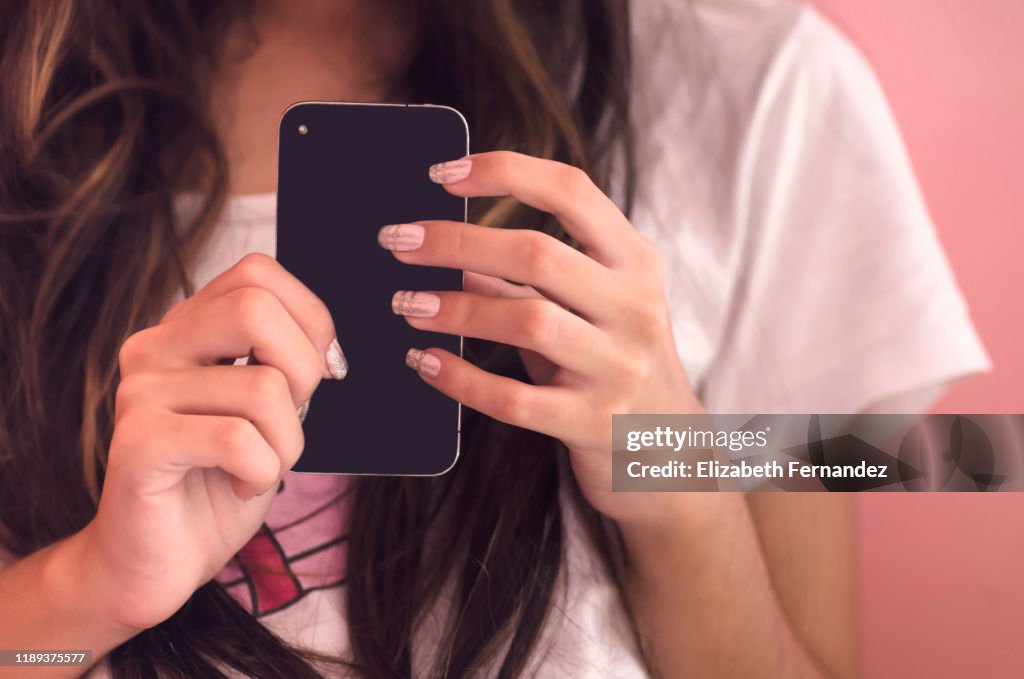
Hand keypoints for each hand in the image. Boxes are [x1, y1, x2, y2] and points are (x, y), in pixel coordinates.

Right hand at [81, 253, 343, 630]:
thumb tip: (326, 350)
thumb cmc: (219, 481)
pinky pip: (237, 439)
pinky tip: (241, 487)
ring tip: (262, 468)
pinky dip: (262, 471)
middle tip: (293, 419)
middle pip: (255, 308)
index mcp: (186, 329)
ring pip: (262, 388)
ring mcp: (140, 392)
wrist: (157, 560)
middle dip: (303, 370)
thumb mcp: (265, 410)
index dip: (308, 317)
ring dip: (288, 443)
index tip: (318, 373)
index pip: (256, 272)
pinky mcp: (137, 442)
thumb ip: (282, 363)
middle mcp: (155, 347)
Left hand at [381, 152, 701, 523]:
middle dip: (456, 240)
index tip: (442, 173)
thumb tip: (452, 245)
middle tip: (397, 241)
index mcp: (636, 263)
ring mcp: (619, 368)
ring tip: (404, 303)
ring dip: (453, 307)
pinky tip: (426, 362)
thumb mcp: (590, 309)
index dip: (504, 171)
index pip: (572, 191)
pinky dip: (461, 378)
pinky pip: (514, 399)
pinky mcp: (594, 423)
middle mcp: (634, 308)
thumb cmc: (616, 366)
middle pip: (537, 253)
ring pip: (526, 321)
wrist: (671, 457)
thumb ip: (532, 278)